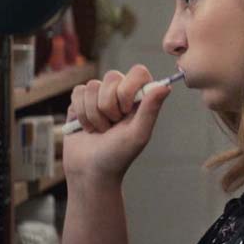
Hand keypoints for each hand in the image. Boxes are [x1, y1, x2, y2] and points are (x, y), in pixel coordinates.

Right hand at [63, 64, 171, 187]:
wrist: (90, 171)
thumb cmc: (118, 155)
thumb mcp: (138, 134)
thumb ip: (150, 109)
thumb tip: (165, 86)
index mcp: (140, 98)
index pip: (138, 72)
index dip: (128, 88)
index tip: (126, 110)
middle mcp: (120, 94)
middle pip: (112, 77)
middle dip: (109, 105)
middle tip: (112, 125)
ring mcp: (99, 97)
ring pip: (92, 86)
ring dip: (94, 113)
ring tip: (100, 129)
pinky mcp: (79, 102)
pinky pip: (78, 92)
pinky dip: (81, 113)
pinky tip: (86, 127)